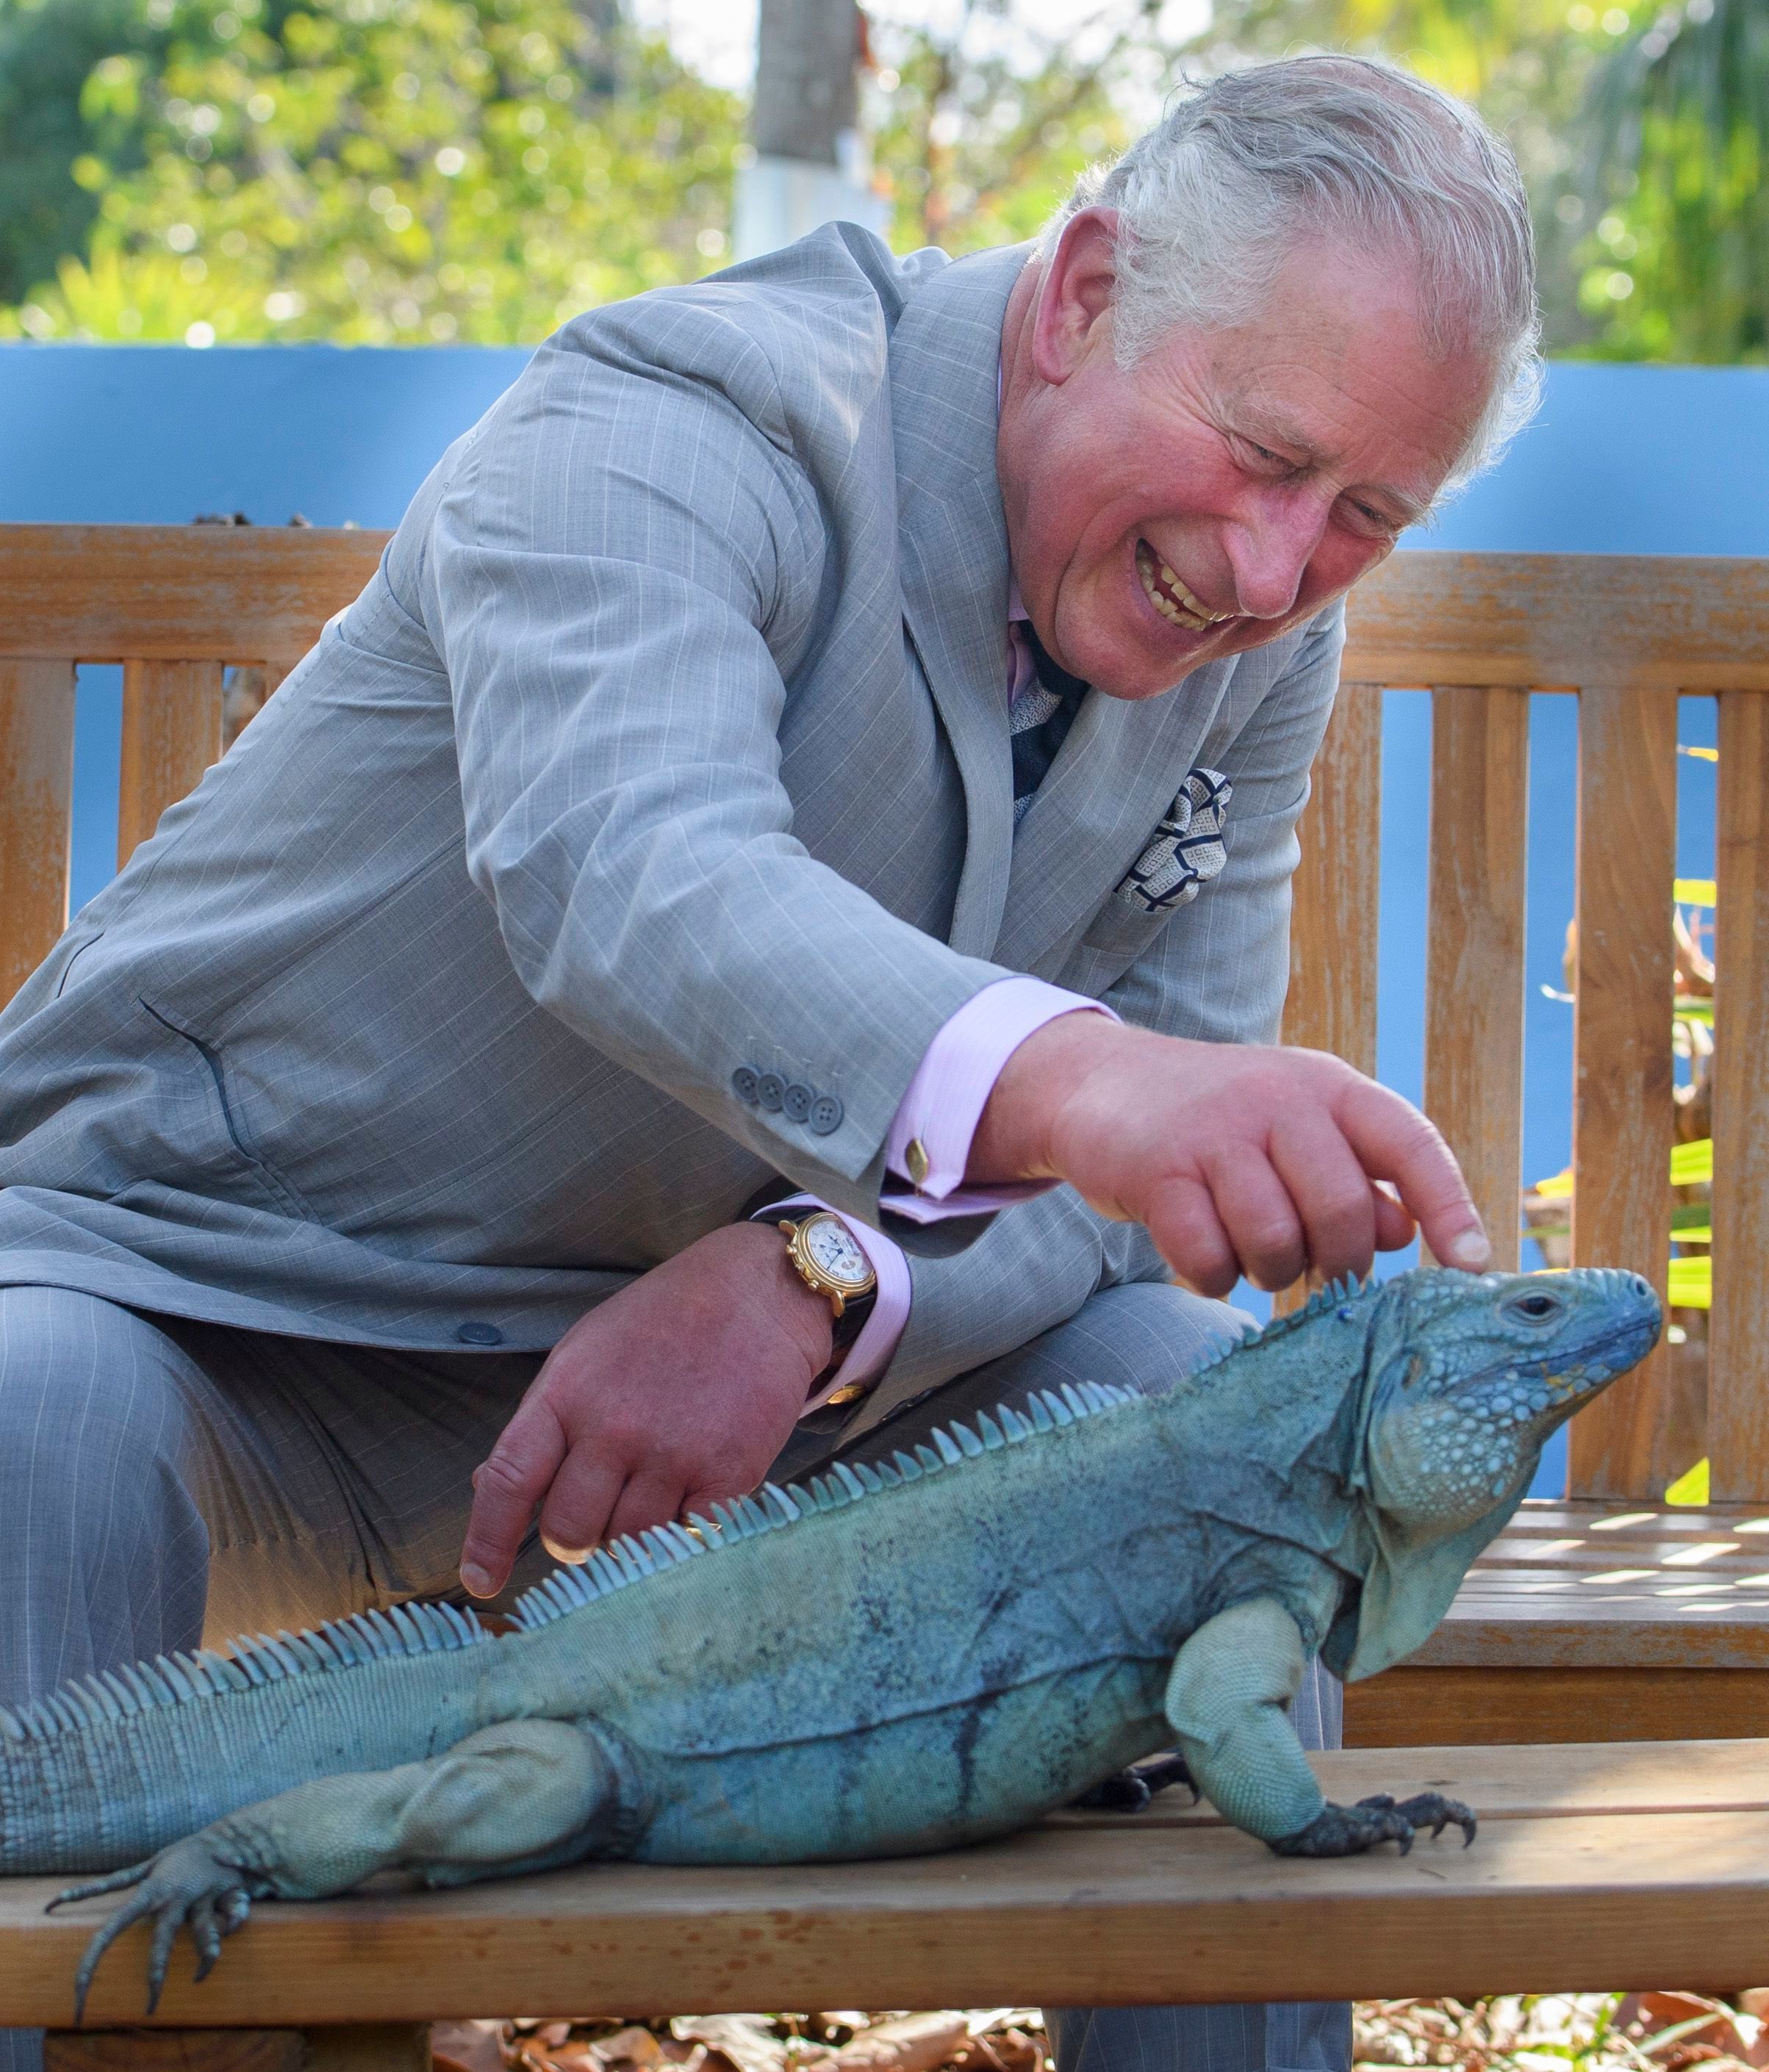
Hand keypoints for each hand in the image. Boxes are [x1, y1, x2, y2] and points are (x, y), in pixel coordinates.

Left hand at [458, 1221, 833, 1597]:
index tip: (481, 1582)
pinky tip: (692, 1496)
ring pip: (627, 1546)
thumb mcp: (584, 1353)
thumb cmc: (661, 1323)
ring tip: (653, 1488)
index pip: (508, 1483)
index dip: (487, 1542)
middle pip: (568, 1532)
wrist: (760, 1292)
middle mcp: (614, 1427)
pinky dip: (683, 1532)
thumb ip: (541, 1422)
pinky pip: (687, 1541)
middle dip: (574, 1539)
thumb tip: (487, 1486)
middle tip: (598, 1516)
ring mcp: (673, 1453)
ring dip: (631, 1535)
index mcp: (566, 1393)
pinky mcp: (729, 1473)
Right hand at [968, 1016, 1487, 1297]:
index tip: (1472, 1266)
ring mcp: (1215, 1132)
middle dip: (1335, 1262)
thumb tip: (1408, 1232)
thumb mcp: (1296, 1131)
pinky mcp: (1158, 1169)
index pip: (1410, 1143)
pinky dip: (1211, 1275)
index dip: (1450, 1206)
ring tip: (1248, 1254)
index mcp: (1327, 1087)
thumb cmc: (1217, 1122)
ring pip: (1274, 1241)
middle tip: (1310, 1268)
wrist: (1098, 1084)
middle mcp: (1277, 1099)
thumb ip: (1357, 1177)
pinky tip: (1200, 1254)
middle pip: (1341, 1211)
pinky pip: (1208, 1257)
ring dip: (1268, 1272)